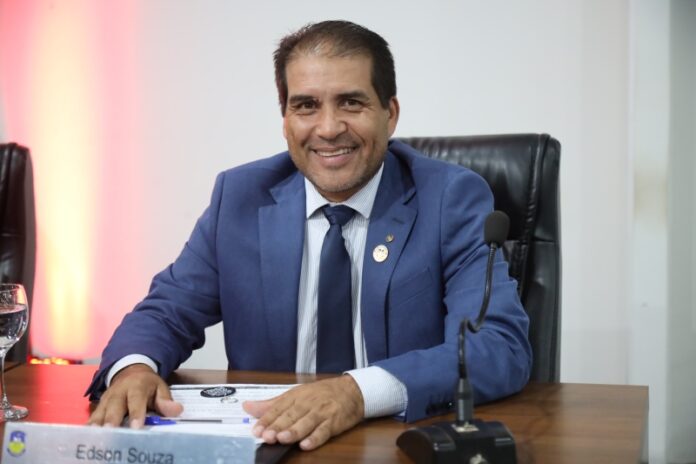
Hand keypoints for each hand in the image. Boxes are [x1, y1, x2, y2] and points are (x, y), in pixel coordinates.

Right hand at [87, 364, 182, 427]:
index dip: (136, 413)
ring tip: (97, 436)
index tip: (136, 427)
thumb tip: (177, 410)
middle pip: (114, 406)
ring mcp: (107, 398)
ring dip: (98, 424)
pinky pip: (93, 415)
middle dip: (112, 419)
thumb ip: (166, 400)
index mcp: (137, 386)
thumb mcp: (160, 387)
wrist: (130, 370)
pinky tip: (89, 435)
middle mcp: (119, 392)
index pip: (136, 399)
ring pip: (101, 411)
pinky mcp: (100, 405)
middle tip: (111, 432)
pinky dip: (90, 425)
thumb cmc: (147, 384)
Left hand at [242, 375, 363, 450]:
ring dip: (294, 431)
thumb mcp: (296, 395)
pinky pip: (324, 431)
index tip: (256, 429)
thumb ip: (272, 404)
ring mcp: (322, 412)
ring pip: (306, 422)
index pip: (278, 408)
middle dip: (278, 426)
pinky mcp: (334, 422)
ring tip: (282, 439)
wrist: (352, 390)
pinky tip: (306, 445)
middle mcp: (308, 403)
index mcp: (296, 396)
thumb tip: (248, 407)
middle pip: (291, 415)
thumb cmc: (321, 394)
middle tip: (266, 436)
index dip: (267, 419)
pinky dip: (315, 438)